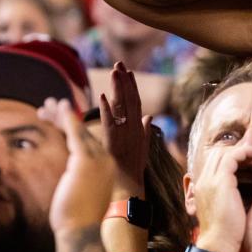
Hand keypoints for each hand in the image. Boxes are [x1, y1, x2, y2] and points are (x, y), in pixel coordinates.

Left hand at [38, 98, 115, 232]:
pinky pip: (75, 132)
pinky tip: (59, 106)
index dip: (73, 128)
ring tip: (47, 105)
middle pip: (84, 131)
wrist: (81, 232)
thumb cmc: (76, 221)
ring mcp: (97, 159)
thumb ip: (77, 182)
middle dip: (65, 118)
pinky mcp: (85, 160)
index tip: (59, 120)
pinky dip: (66, 118)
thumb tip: (72, 184)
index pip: (89, 140)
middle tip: (48, 107)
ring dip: (62, 115)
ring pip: (77, 129)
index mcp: (106, 167)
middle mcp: (105, 160)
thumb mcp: (79, 196)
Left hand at [99, 62, 150, 198]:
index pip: (136, 101)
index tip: (128, 72)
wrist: (129, 187)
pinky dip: (107, 111)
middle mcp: (133, 128)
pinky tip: (103, 97)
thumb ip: (145, 129)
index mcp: (138, 127)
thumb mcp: (143, 146)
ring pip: (122, 107)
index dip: (132, 86)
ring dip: (118, 89)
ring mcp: (124, 134)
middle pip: (130, 99)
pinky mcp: (114, 142)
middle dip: (125, 81)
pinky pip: (110, 124)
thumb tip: (149, 116)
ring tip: (114, 72)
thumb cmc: (133, 168)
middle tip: (119, 64)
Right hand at [192, 145, 251, 251]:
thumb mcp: (224, 212)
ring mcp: (210, 180)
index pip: (216, 163)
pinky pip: (234, 156)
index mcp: (203, 188)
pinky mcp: (220, 181)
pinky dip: (247, 153)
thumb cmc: (225, 235)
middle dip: (239, 151)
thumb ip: (228, 199)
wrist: (218, 247)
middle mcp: (204, 181)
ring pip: (226, 152)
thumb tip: (241, 194)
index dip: (235, 158)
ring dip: (245, 150)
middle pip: (219, 153)